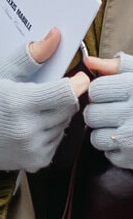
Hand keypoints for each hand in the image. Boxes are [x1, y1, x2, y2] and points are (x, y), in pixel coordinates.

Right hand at [0, 30, 85, 211]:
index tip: (76, 77)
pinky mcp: (36, 161)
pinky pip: (58, 140)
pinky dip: (51, 132)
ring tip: (32, 112)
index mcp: (18, 103)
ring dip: (57, 115)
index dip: (77, 83)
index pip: (66, 93)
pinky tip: (30, 128)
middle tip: (46, 93)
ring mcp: (32, 148)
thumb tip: (56, 35)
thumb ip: (30, 55)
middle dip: (64, 97)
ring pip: (65, 123)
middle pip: (70, 107)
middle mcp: (27, 129)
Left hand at [85, 52, 132, 168]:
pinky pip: (108, 154)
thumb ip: (119, 66)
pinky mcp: (132, 157)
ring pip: (96, 137)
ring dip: (106, 133)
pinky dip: (116, 149)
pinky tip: (130, 140)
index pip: (95, 90)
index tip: (112, 94)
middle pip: (91, 115)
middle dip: (100, 113)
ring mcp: (132, 138)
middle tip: (116, 111)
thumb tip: (89, 61)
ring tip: (123, 126)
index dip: (101, 91)